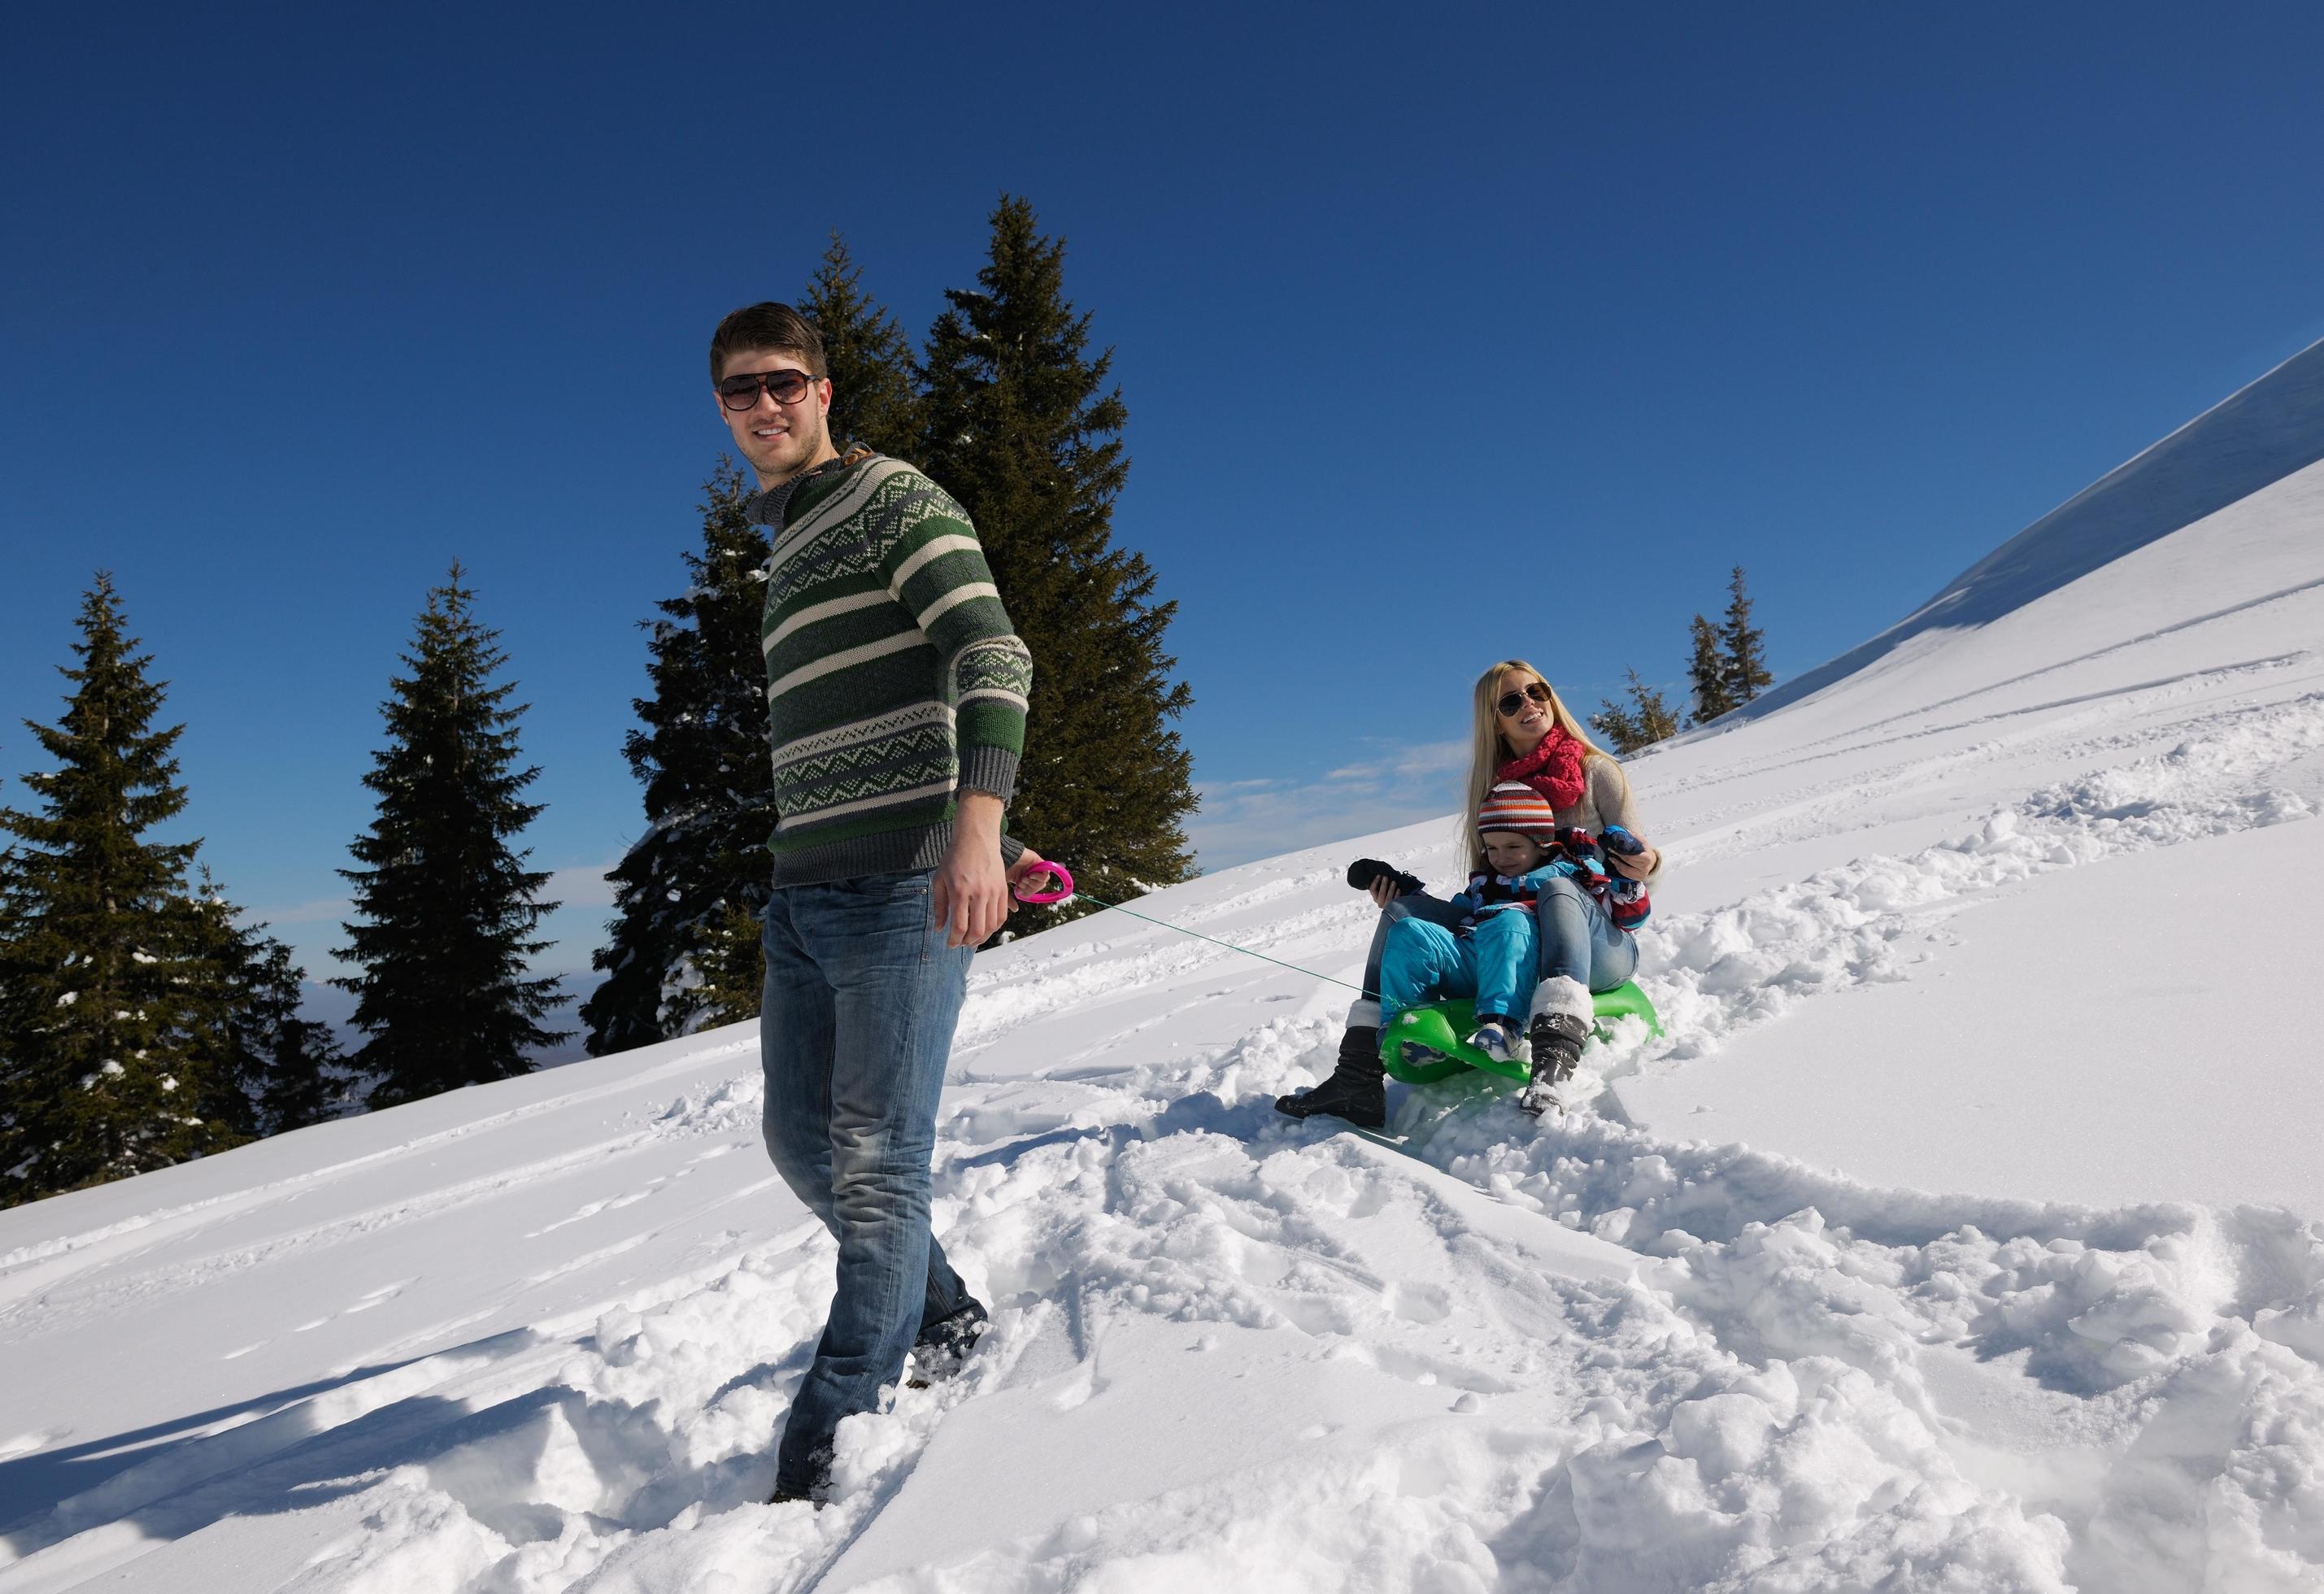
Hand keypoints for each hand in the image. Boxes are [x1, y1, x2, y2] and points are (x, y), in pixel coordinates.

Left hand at [933, 791, 1009, 947]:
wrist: (976, 839)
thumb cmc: (954, 858)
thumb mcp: (939, 880)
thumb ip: (939, 906)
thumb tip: (939, 929)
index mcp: (960, 891)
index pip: (960, 926)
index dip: (954, 940)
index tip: (949, 944)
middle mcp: (979, 893)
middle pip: (977, 930)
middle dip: (967, 942)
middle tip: (960, 943)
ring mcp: (993, 892)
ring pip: (991, 925)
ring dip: (981, 937)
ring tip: (972, 939)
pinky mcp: (1003, 890)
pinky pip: (1002, 915)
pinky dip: (994, 926)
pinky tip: (985, 928)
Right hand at [1006, 845, 1053, 905]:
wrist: (1001, 857)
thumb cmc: (998, 870)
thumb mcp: (1003, 889)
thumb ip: (1009, 900)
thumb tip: (1016, 909)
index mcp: (1021, 878)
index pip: (1031, 891)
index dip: (1026, 893)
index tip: (1018, 890)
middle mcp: (1028, 873)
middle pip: (1038, 887)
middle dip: (1029, 889)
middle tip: (1020, 883)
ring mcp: (1034, 867)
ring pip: (1043, 883)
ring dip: (1033, 884)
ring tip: (1024, 879)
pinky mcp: (1038, 862)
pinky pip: (1046, 874)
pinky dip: (1039, 877)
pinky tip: (1030, 875)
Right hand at [1367, 877, 1398, 909]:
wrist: (1394, 908)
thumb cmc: (1387, 896)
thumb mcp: (1382, 892)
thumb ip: (1381, 886)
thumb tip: (1383, 875)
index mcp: (1375, 898)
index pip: (1372, 889)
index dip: (1375, 882)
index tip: (1379, 875)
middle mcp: (1380, 903)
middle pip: (1381, 893)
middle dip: (1383, 884)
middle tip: (1386, 877)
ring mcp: (1386, 906)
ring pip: (1388, 897)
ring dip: (1391, 889)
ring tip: (1394, 882)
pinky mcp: (1393, 907)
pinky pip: (1395, 900)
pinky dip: (1397, 894)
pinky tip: (1399, 889)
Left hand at [1607, 842, 1658, 880]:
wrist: (1653, 862)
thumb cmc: (1646, 851)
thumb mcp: (1644, 843)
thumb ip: (1636, 837)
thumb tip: (1626, 832)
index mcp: (1647, 858)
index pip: (1633, 856)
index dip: (1623, 852)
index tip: (1615, 846)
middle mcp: (1645, 868)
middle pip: (1628, 861)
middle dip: (1618, 855)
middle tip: (1611, 849)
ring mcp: (1641, 874)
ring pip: (1626, 870)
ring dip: (1616, 863)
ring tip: (1611, 857)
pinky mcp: (1637, 878)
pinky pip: (1626, 874)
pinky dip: (1619, 868)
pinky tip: (1615, 863)